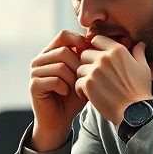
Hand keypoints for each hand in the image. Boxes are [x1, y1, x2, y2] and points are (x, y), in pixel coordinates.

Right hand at [28, 30, 91, 151]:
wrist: (60, 119)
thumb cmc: (73, 96)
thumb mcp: (85, 74)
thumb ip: (92, 58)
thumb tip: (119, 40)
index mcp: (51, 52)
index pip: (64, 35)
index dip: (79, 42)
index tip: (90, 56)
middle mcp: (40, 59)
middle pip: (63, 51)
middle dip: (77, 66)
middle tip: (81, 79)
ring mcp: (35, 72)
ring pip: (60, 66)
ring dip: (72, 79)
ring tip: (73, 88)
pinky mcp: (34, 85)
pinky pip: (54, 80)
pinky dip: (64, 88)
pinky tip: (65, 93)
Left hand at [76, 36, 152, 125]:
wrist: (135, 111)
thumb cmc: (140, 90)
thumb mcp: (143, 68)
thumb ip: (138, 53)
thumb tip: (139, 43)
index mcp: (118, 50)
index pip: (96, 39)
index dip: (94, 48)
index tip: (96, 59)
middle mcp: (105, 58)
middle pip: (85, 54)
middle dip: (87, 64)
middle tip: (93, 76)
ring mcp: (95, 71)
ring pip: (79, 69)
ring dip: (84, 78)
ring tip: (92, 88)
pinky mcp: (88, 84)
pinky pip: (77, 83)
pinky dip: (81, 91)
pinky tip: (90, 96)